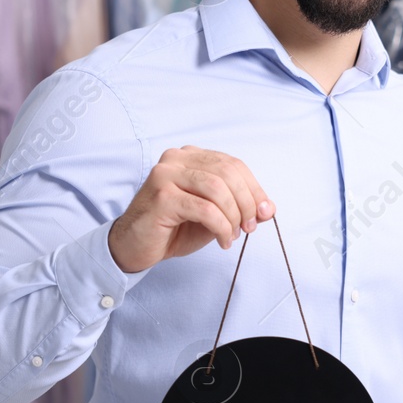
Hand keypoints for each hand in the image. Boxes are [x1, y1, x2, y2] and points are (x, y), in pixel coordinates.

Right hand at [108, 146, 273, 273]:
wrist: (135, 246)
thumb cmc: (173, 228)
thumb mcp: (213, 214)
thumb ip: (238, 206)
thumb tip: (268, 208)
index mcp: (190, 156)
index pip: (233, 164)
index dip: (254, 188)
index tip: (264, 212)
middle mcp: (176, 159)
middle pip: (228, 173)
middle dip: (247, 203)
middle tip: (250, 227)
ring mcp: (166, 175)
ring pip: (218, 189)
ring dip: (233, 216)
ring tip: (233, 235)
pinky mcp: (162, 197)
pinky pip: (205, 209)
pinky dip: (221, 227)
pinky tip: (222, 241)